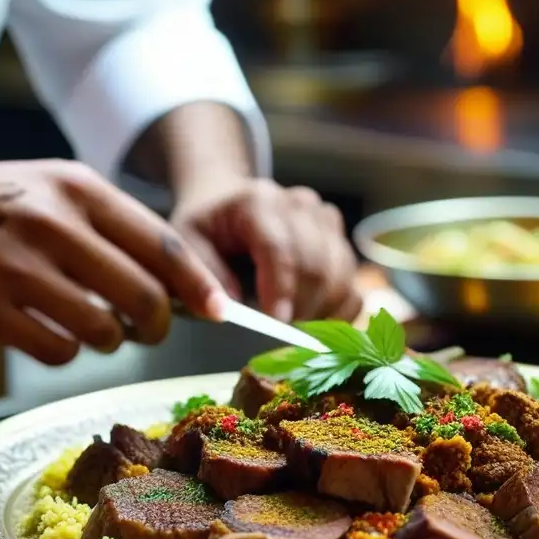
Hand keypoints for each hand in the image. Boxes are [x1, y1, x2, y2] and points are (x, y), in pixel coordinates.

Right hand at [0, 158, 226, 364]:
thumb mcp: (57, 190)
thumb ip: (115, 228)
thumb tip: (182, 284)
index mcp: (79, 191)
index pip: (162, 245)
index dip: (199, 285)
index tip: (221, 310)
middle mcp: (52, 225)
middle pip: (144, 297)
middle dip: (158, 325)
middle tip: (150, 330)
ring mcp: (16, 268)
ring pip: (104, 330)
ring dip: (110, 340)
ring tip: (93, 327)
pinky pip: (58, 351)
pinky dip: (65, 351)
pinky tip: (48, 331)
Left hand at [170, 178, 362, 322]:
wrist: (228, 201)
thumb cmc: (207, 227)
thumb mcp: (186, 243)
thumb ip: (202, 276)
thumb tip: (225, 311)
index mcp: (258, 202)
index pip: (281, 248)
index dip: (283, 289)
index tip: (277, 323)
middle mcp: (301, 205)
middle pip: (318, 265)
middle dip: (303, 308)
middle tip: (283, 337)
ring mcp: (326, 221)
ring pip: (342, 277)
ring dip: (323, 313)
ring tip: (296, 331)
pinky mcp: (341, 241)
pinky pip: (353, 286)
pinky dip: (340, 313)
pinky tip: (316, 324)